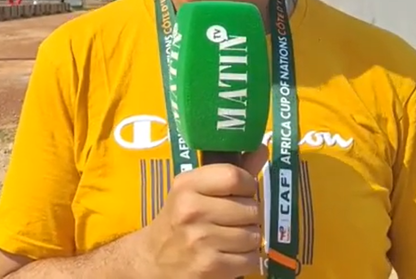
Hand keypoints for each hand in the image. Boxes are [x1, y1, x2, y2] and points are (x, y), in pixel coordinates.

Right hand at [137, 145, 268, 278]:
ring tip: (230, 238)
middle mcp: (191, 211)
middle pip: (251, 208)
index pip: (234, 177)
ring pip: (254, 235)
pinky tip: (230, 255)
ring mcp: (201, 240)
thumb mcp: (194, 191)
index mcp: (186, 186)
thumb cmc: (178, 219)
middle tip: (233, 220)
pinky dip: (246, 260)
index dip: (248, 185)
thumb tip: (262, 147)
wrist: (153, 259)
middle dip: (249, 216)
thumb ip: (230, 172)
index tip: (242, 193)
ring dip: (249, 239)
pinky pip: (252, 260)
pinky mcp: (210, 267)